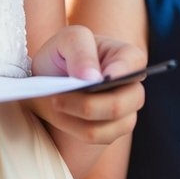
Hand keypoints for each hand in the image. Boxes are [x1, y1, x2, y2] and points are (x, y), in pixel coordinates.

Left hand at [27, 25, 145, 146]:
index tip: (97, 80)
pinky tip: (60, 115)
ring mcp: (125, 112)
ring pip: (110, 126)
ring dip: (76, 118)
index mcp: (127, 57)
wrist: (46, 82)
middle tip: (57, 97)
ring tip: (54, 103)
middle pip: (120, 104)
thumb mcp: (66, 40)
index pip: (134, 64)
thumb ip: (80, 50)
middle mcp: (132, 87)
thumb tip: (94, 77)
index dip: (118, 73)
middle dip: (87, 105)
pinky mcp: (111, 131)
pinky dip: (73, 129)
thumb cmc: (62, 55)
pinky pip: (98, 138)